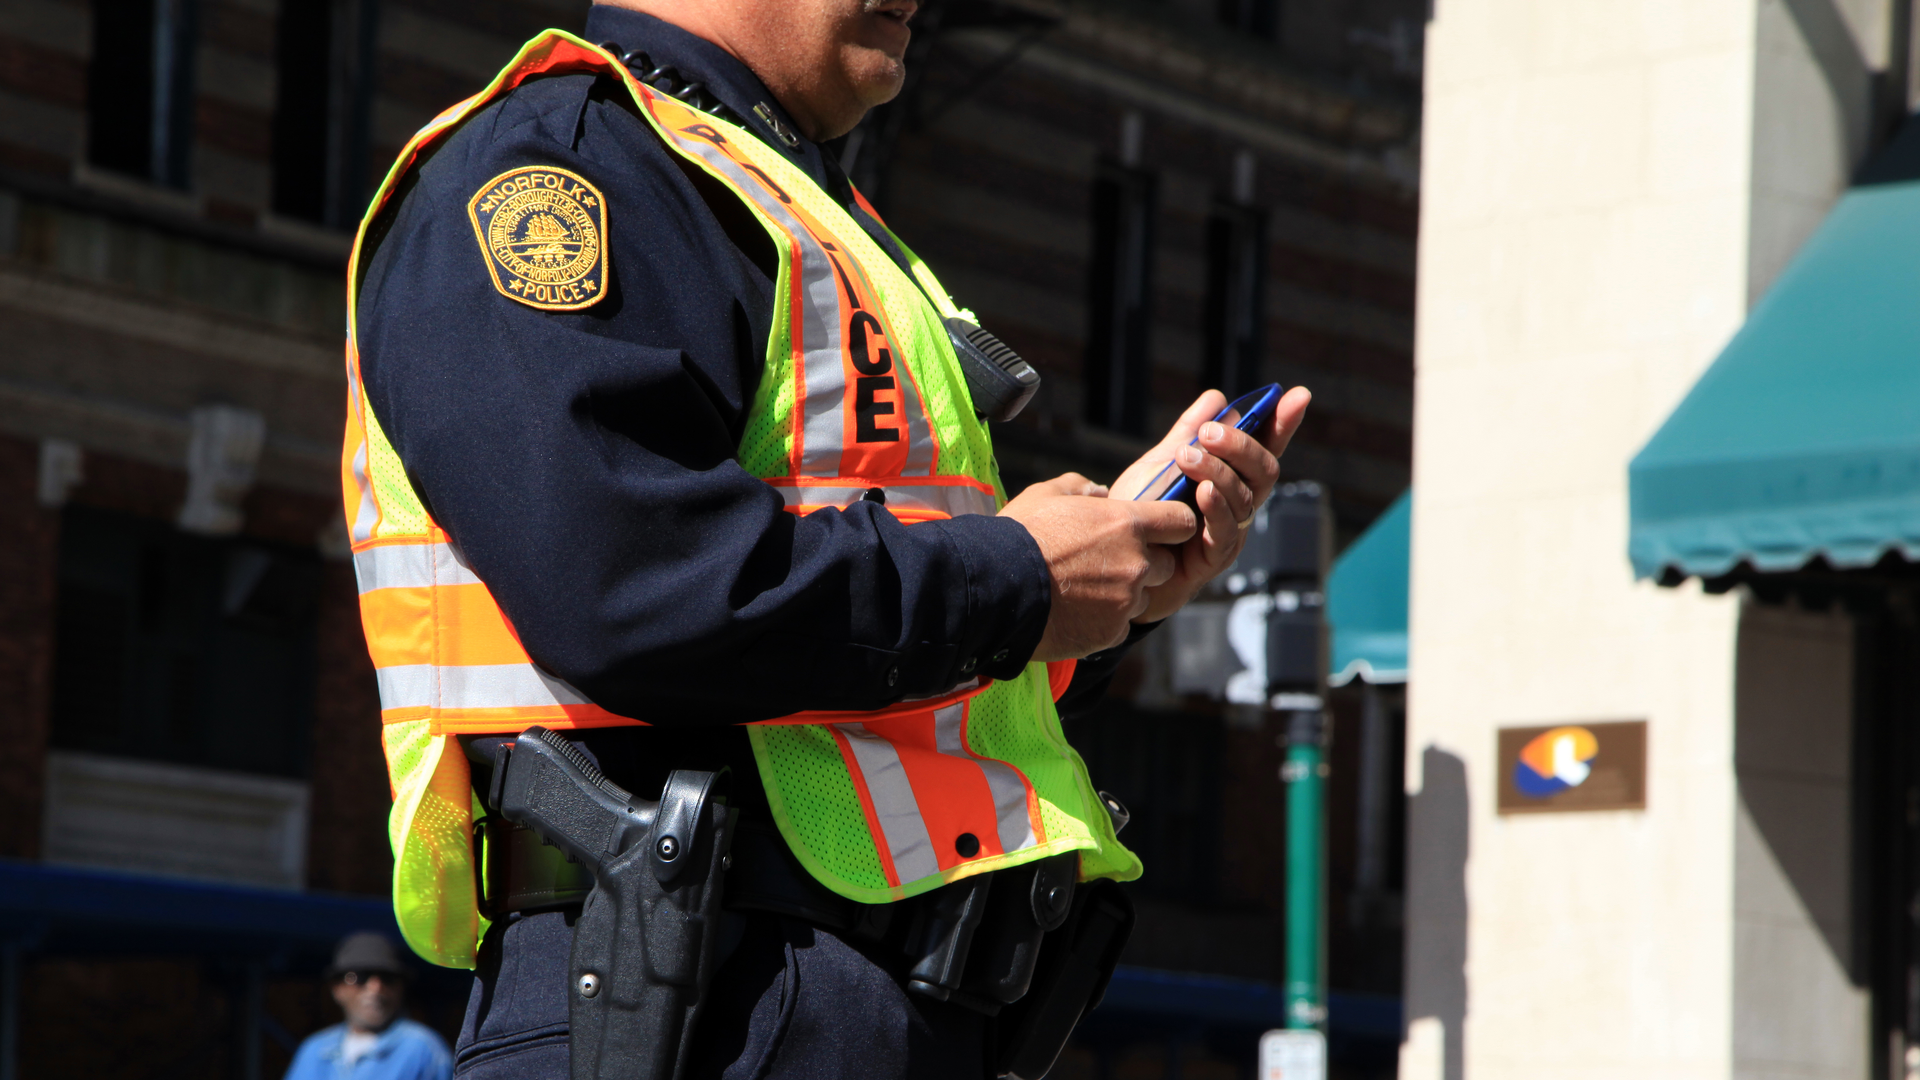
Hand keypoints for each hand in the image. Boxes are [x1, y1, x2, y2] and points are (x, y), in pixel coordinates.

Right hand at [998, 474, 1198, 660]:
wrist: (995, 588)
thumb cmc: (1018, 535)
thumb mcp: (1045, 496)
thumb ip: (1079, 487)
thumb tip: (1100, 491)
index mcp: (1127, 524)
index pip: (1181, 522)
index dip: (1172, 525)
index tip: (1159, 530)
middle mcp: (1136, 563)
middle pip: (1166, 566)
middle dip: (1147, 564)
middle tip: (1109, 563)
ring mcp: (1125, 601)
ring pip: (1142, 598)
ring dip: (1124, 595)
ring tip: (1083, 590)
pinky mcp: (1110, 632)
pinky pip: (1118, 626)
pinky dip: (1103, 621)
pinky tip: (1073, 612)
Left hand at [1109, 386, 1311, 624]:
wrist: (1118, 560)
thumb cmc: (1145, 514)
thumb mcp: (1161, 466)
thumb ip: (1187, 435)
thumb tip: (1217, 398)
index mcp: (1231, 478)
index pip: (1265, 447)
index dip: (1283, 423)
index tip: (1299, 395)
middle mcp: (1239, 505)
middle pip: (1264, 471)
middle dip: (1242, 445)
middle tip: (1208, 432)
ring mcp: (1230, 533)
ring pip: (1244, 498)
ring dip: (1218, 472)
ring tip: (1185, 458)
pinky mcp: (1213, 559)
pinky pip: (1225, 531)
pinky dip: (1217, 508)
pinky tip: (1202, 492)